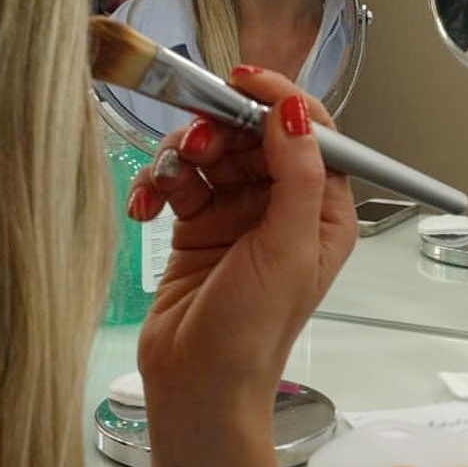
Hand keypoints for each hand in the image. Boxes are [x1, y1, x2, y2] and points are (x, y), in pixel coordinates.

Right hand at [123, 68, 356, 466]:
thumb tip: (295, 109)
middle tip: (193, 141)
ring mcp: (238, 212)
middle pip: (254, 134)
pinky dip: (159, 183)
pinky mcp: (197, 222)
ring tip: (166, 181)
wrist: (196, 386)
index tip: (243, 81)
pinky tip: (145, 207)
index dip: (281, 100)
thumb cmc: (253, 328)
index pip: (311, 133)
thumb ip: (295, 174)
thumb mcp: (286, 248)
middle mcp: (283, 205)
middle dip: (221, 130)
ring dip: (183, 156)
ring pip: (212, 151)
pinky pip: (179, 179)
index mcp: (322, 209)